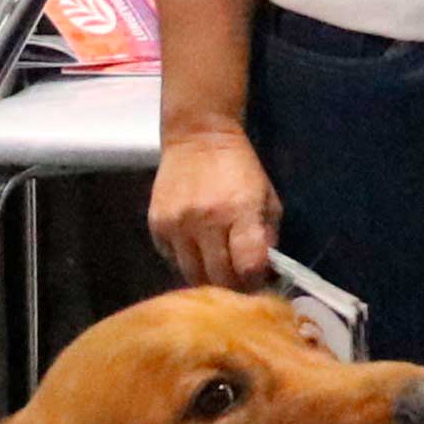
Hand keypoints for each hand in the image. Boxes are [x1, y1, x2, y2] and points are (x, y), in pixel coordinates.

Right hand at [148, 126, 280, 289]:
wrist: (198, 138)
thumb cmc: (239, 168)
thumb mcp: (266, 197)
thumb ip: (266, 236)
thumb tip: (263, 273)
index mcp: (241, 210)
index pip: (247, 265)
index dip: (254, 281)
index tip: (257, 282)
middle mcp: (206, 221)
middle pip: (218, 277)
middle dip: (231, 285)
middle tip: (237, 282)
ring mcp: (177, 225)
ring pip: (192, 275)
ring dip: (207, 278)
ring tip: (216, 268)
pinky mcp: (157, 226)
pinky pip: (172, 260)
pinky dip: (186, 261)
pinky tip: (195, 248)